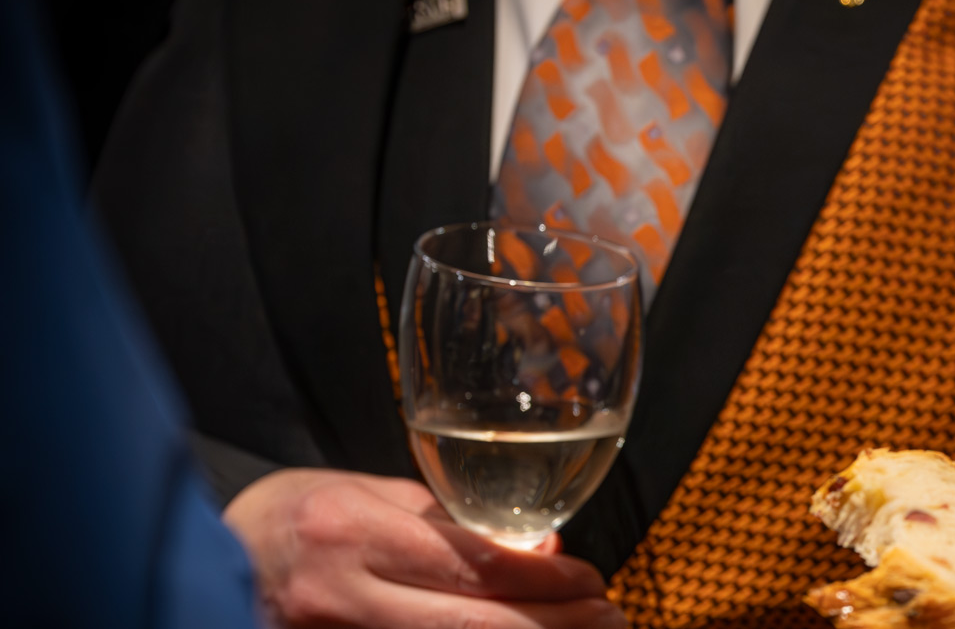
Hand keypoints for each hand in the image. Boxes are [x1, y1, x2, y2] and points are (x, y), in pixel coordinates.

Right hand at [223, 468, 623, 627]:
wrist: (191, 561)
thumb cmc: (282, 522)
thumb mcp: (357, 492)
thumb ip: (445, 521)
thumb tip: (536, 549)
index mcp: (349, 533)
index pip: (469, 565)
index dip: (541, 582)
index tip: (591, 582)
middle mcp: (340, 594)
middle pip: (469, 625)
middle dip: (552, 625)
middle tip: (610, 619)